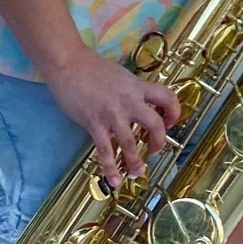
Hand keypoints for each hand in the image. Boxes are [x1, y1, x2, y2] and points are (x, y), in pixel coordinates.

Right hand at [41, 48, 182, 188]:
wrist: (67, 63)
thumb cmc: (91, 67)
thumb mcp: (120, 76)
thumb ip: (131, 91)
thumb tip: (137, 106)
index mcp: (137, 86)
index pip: (167, 97)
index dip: (175, 112)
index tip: (171, 122)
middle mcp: (129, 101)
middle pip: (155, 125)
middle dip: (158, 142)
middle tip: (154, 151)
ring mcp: (112, 114)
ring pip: (130, 143)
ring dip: (135, 162)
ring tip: (138, 173)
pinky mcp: (94, 123)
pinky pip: (105, 150)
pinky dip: (110, 168)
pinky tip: (113, 181)